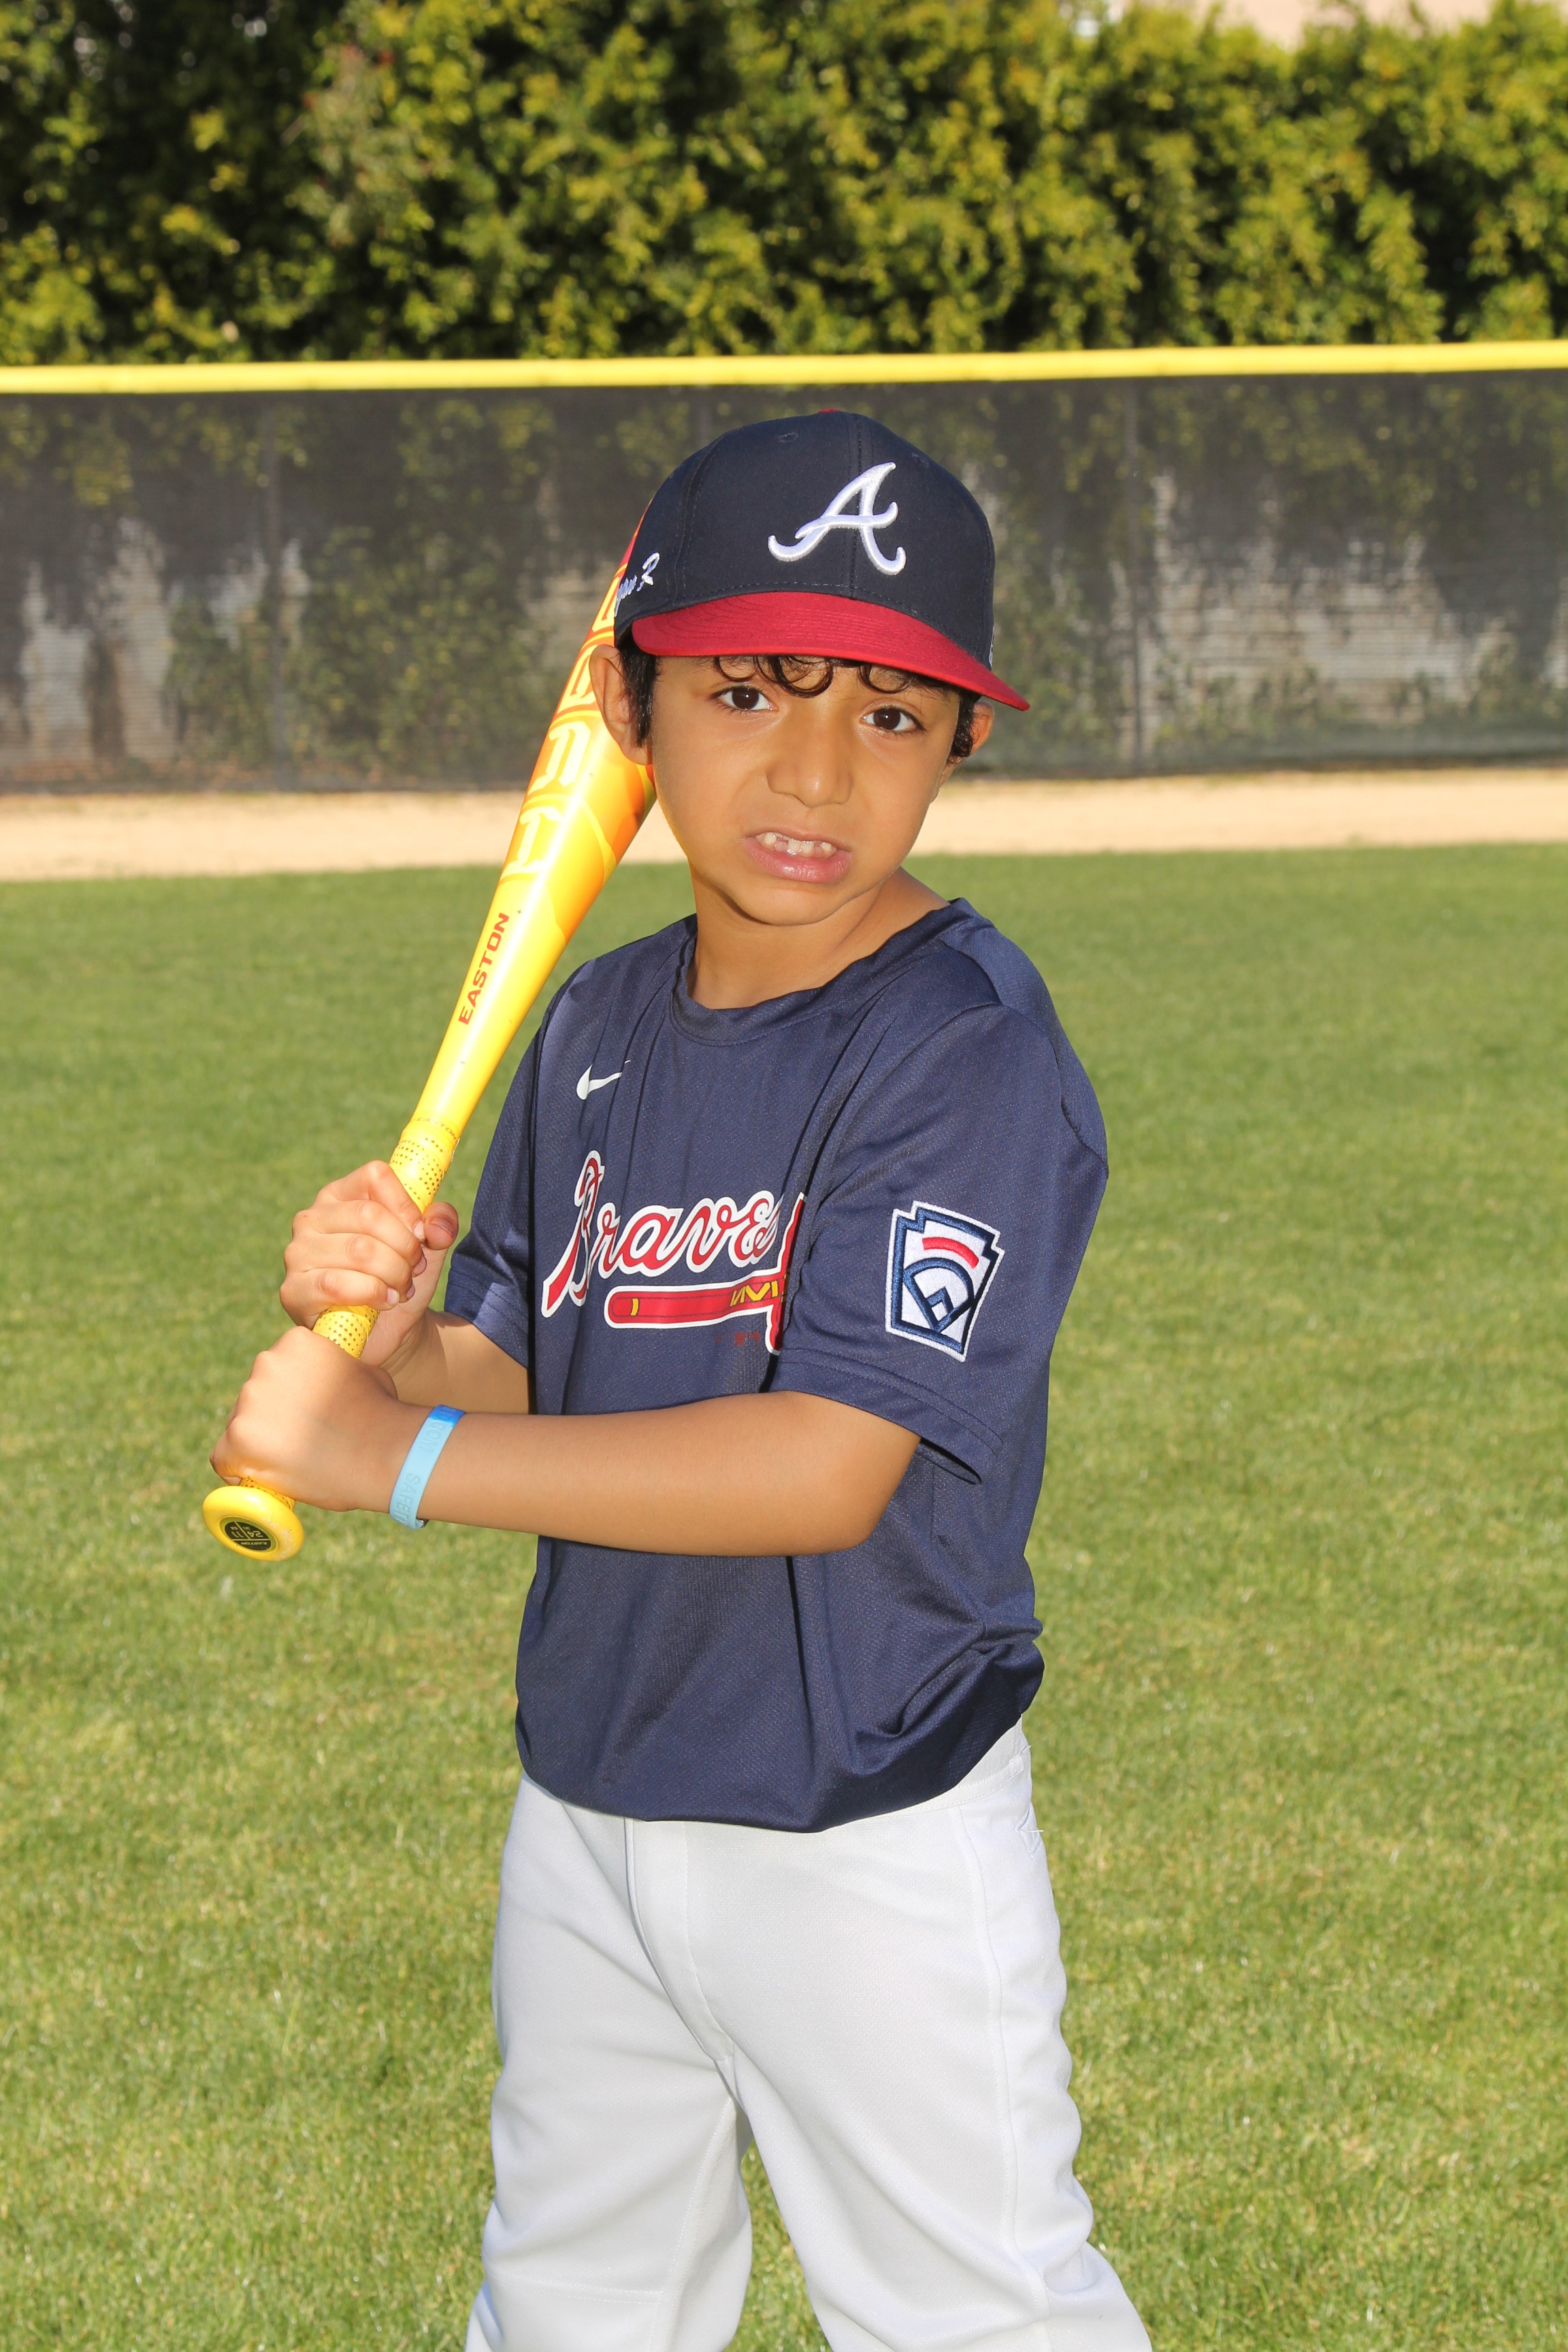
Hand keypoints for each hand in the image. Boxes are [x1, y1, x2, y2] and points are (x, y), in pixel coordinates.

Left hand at [211, 1324, 420, 1512]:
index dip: (290, 1394)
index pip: (278, 1368)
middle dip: (273, 1417)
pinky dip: (238, 1470)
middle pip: (256, 1395)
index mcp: (295, 1342)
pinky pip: (223, 1458)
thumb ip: (333, 1370)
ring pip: (241, 1425)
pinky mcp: (237, 1439)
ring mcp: (248, 1402)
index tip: (306, 1414)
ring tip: (295, 1461)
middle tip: (302, 1440)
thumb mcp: (361, 1372)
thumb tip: (327, 1383)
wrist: (382, 1453)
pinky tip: (263, 1478)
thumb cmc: (381, 1414)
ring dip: (259, 1442)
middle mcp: (265, 1364)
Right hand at [281, 1162, 459, 1373]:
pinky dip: (373, 1293)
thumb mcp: (429, 1245)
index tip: (421, 1234)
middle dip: (404, 1247)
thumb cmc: (400, 1276)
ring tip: (402, 1288)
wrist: (388, 1330)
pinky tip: (385, 1301)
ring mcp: (297, 1254)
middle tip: (414, 1269)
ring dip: (394, 1273)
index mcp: (340, 1195)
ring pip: (359, 1250)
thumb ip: (440, 1222)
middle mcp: (311, 1218)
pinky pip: (337, 1284)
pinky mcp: (293, 1290)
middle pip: (369, 1215)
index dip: (406, 1205)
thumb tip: (435, 1228)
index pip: (375, 1176)